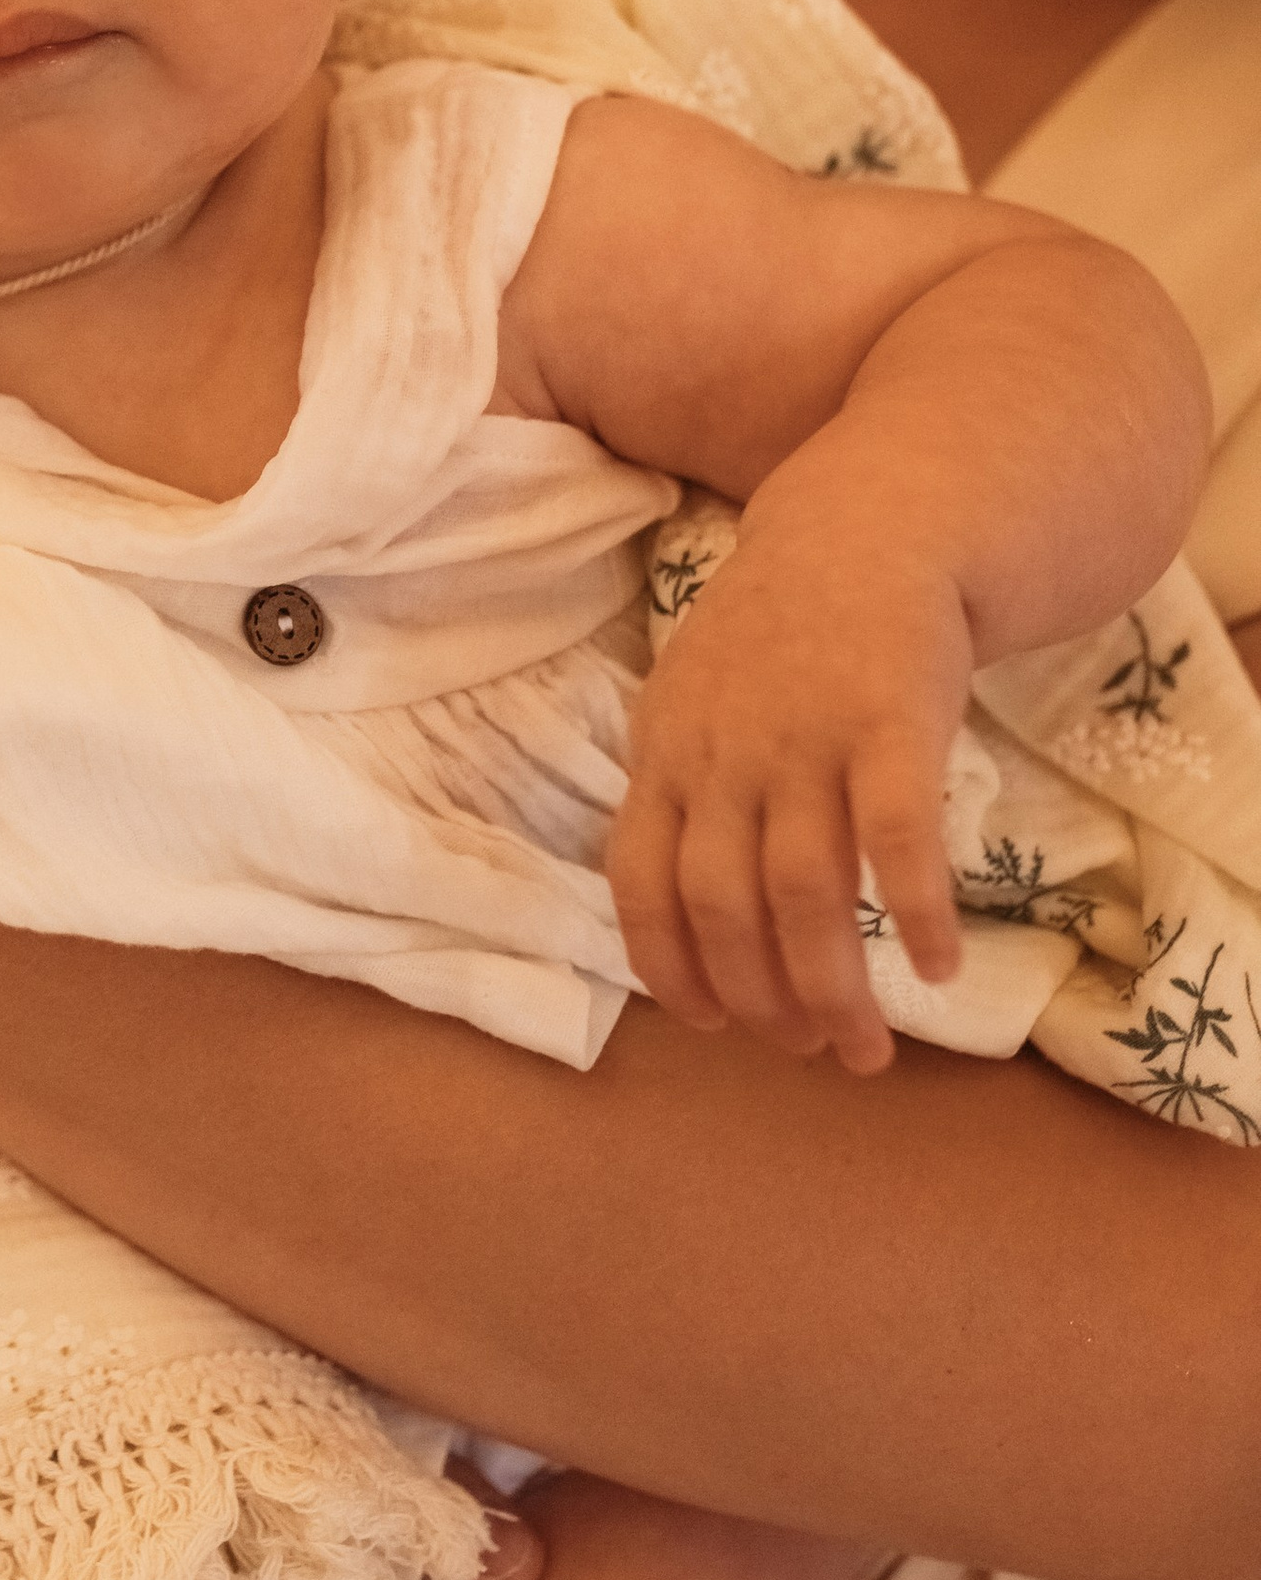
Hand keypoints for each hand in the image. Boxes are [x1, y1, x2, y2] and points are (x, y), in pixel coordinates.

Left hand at [606, 535, 969, 1075]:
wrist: (869, 527)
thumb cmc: (780, 634)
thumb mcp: (694, 700)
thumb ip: (681, 793)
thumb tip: (681, 918)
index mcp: (665, 753)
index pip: (639, 883)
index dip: (671, 967)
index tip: (713, 1025)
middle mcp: (724, 753)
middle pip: (724, 906)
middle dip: (762, 1000)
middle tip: (809, 1051)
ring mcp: (806, 736)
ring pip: (806, 892)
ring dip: (835, 987)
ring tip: (867, 1048)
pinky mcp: (892, 720)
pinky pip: (899, 837)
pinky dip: (914, 912)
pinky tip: (939, 969)